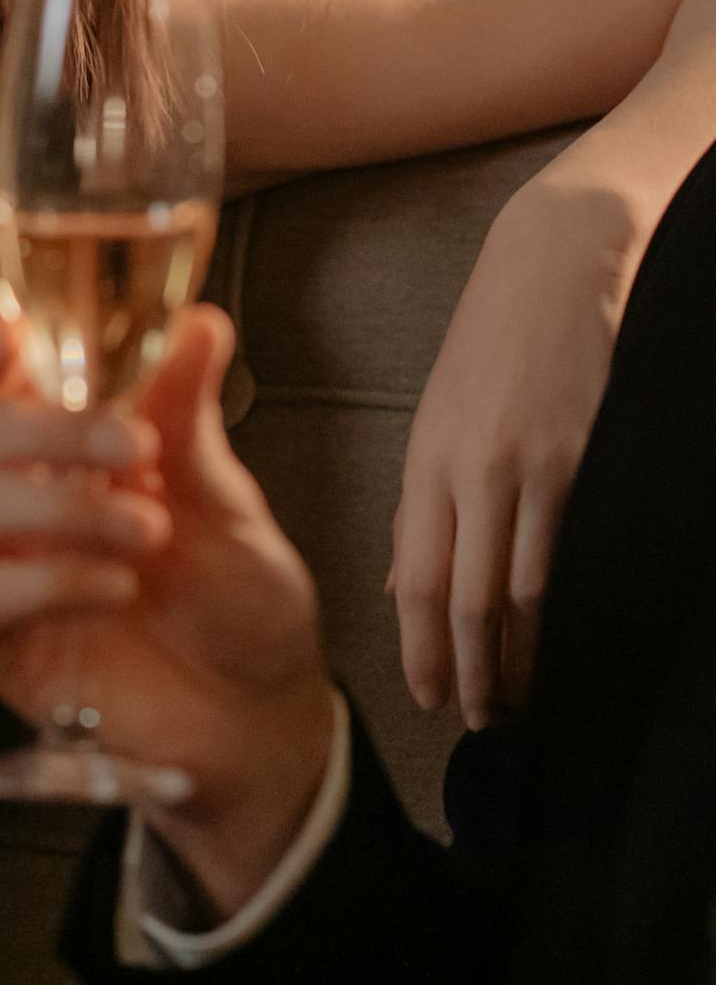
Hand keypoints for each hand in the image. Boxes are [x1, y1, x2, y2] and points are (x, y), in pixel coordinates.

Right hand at [0, 303, 334, 918]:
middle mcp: (28, 498)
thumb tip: (199, 319)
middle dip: (48, 425)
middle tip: (134, 446)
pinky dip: (47, 580)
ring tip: (148, 530)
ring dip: (61, 506)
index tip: (8, 332)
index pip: (0, 381)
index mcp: (71, 447)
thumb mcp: (227, 499)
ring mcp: (7, 570)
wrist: (260, 715)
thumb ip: (192, 416)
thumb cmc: (238, 598)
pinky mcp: (0, 645)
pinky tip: (115, 586)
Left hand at [391, 160, 644, 727]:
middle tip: (475, 724)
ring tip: (518, 701)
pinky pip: (565, 554)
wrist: (554, 260)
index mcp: (425, 458)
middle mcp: (468, 468)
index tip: (426, 698)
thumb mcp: (440, 413)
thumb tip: (404, 582)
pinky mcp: (579, 459)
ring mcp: (526, 466)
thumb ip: (424, 501)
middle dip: (467, 673)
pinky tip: (561, 644)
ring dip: (515, 658)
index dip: (418, 648)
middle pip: (460, 599)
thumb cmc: (497, 338)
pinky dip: (559, 613)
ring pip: (515, 591)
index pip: (413, 577)